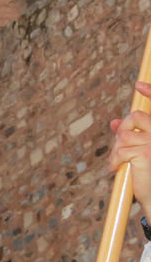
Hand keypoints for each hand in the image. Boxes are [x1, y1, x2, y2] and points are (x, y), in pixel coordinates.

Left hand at [109, 81, 150, 216]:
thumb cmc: (149, 177)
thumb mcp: (140, 153)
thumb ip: (132, 135)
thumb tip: (115, 122)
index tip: (139, 84)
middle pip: (136, 117)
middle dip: (123, 131)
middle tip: (119, 150)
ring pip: (124, 135)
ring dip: (116, 149)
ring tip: (118, 162)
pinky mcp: (145, 153)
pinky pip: (120, 149)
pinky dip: (114, 160)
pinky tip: (116, 169)